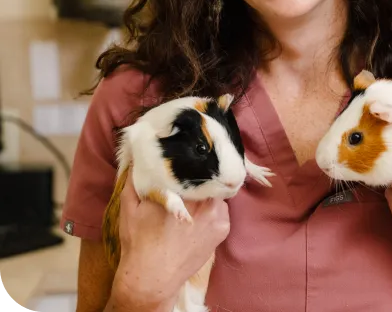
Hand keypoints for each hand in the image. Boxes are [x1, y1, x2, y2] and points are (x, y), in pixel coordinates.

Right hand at [112, 170, 229, 308]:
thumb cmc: (139, 240)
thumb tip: (138, 153)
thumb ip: (134, 176)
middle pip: (208, 177)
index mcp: (182, 190)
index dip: (191, 160)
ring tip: (193, 198)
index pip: (196, 164)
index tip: (184, 161)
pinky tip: (200, 215)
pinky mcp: (223, 228)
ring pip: (216, 191)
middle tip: (188, 180)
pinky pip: (221, 208)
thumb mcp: (129, 205)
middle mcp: (205, 199)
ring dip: (207, 192)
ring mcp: (217, 214)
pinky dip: (212, 208)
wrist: (152, 278)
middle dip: (199, 176)